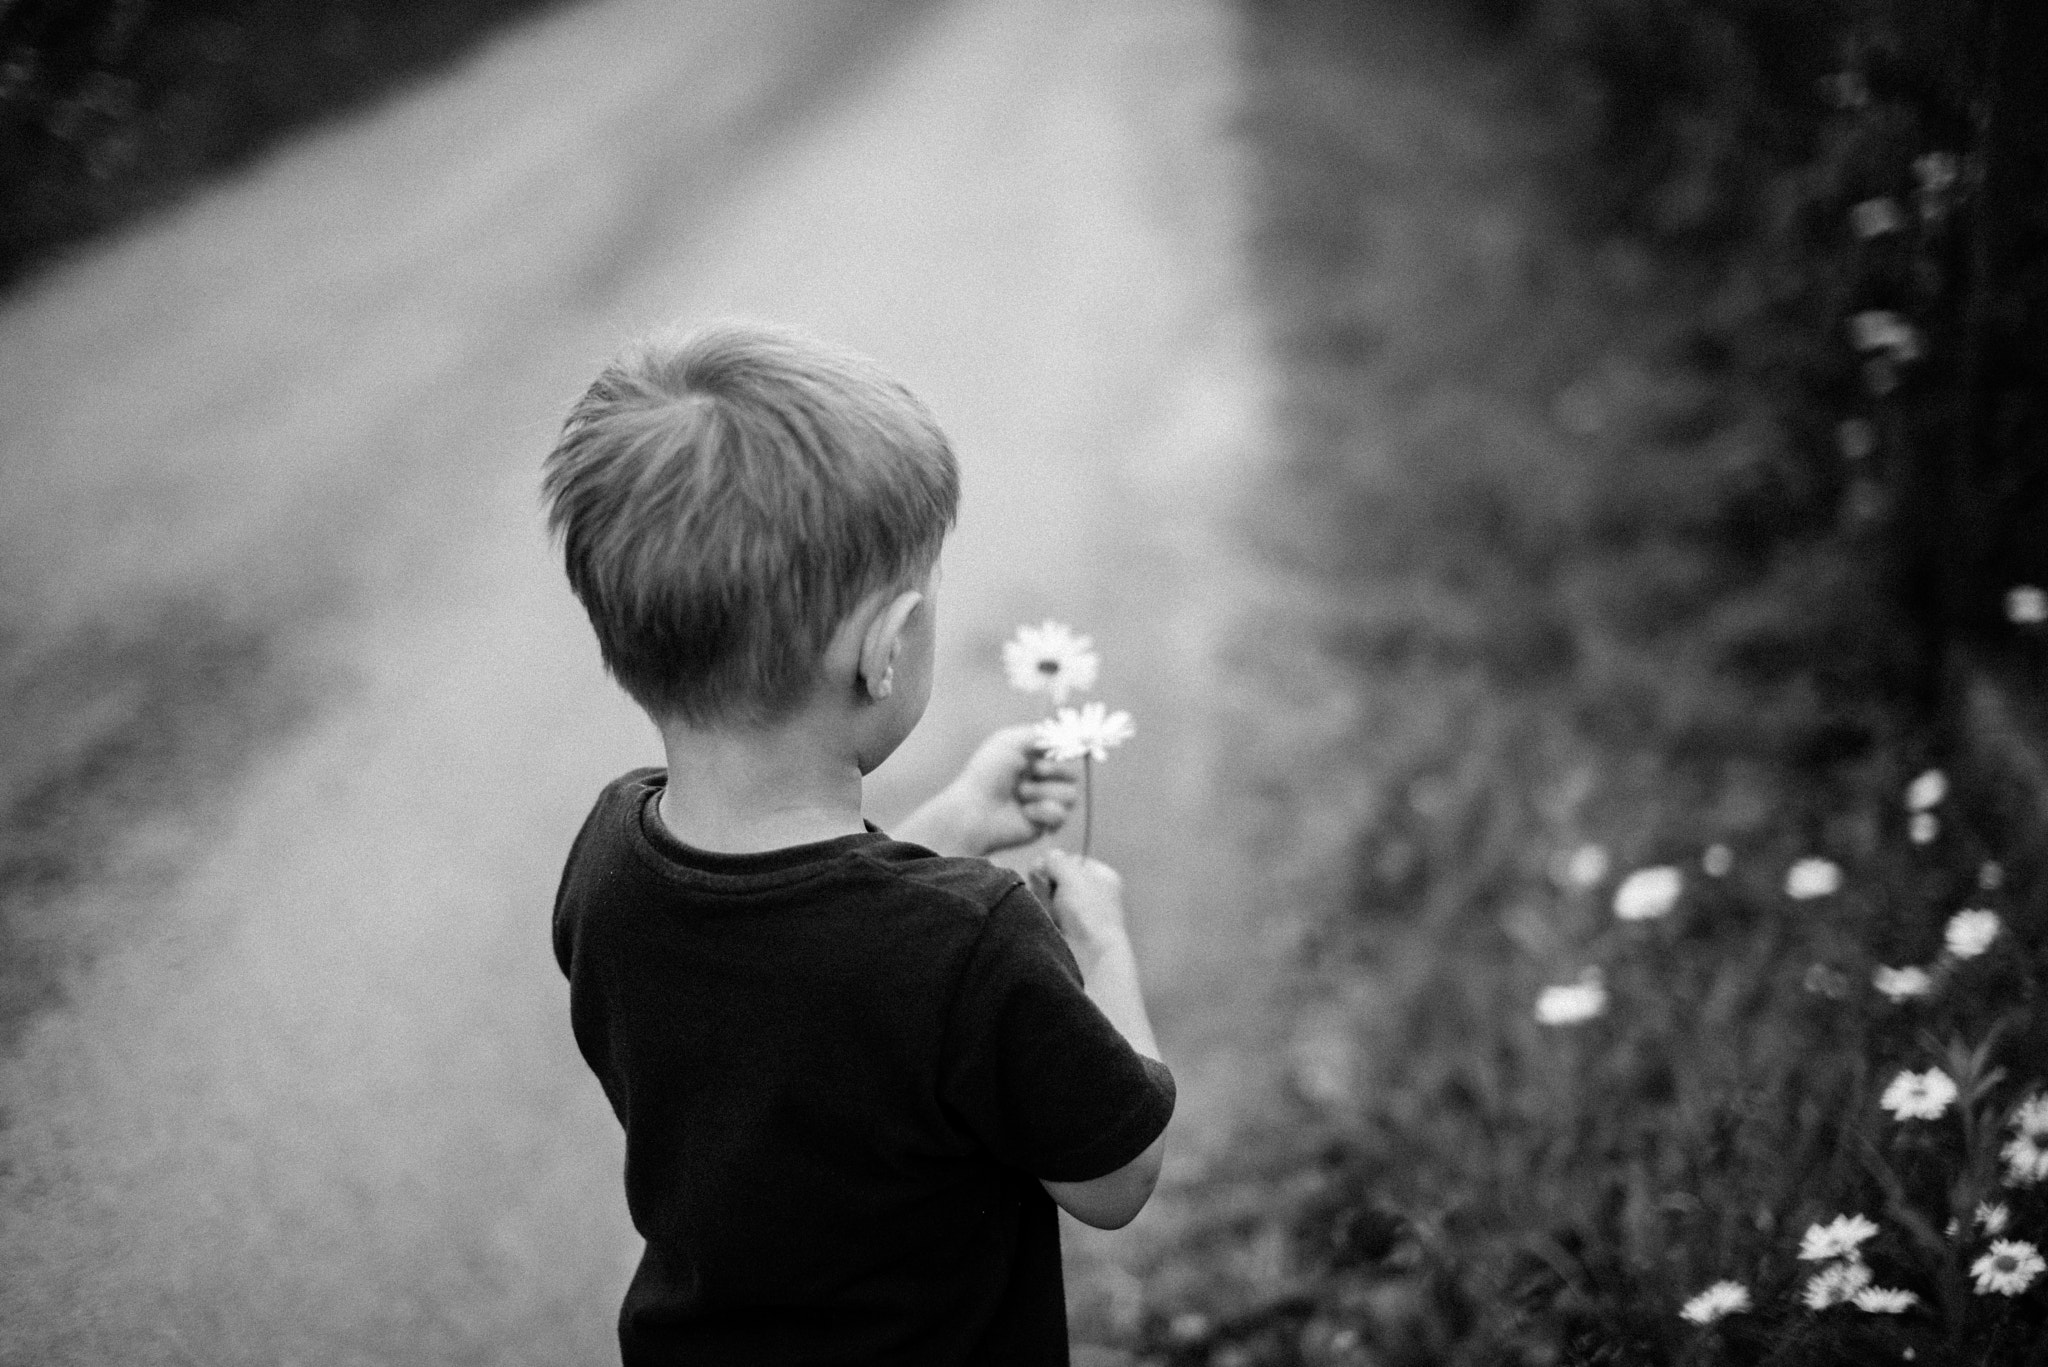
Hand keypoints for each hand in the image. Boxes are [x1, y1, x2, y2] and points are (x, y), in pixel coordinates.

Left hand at [896, 725, 1080, 857]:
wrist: (975, 811)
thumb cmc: (987, 774)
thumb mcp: (1009, 740)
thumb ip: (1038, 733)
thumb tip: (1062, 736)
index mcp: (1032, 758)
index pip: (1064, 752)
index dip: (1063, 752)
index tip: (1053, 752)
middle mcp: (1040, 779)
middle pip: (1073, 773)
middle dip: (1054, 770)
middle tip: (1035, 771)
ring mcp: (1044, 801)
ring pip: (1071, 794)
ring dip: (1044, 792)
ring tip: (1021, 796)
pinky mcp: (1045, 823)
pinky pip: (1062, 815)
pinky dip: (1044, 812)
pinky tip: (1025, 813)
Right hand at [1029, 849, 1127, 955]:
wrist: (1091, 956)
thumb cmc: (1087, 910)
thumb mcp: (1072, 874)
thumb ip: (1055, 860)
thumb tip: (1042, 862)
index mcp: (1101, 876)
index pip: (1070, 860)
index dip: (1055, 864)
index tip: (1045, 870)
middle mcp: (1092, 893)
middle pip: (1056, 879)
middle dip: (1046, 884)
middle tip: (1048, 893)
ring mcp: (1079, 913)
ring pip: (1048, 897)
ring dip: (1043, 901)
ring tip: (1049, 911)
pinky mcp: (1066, 930)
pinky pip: (1046, 914)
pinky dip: (1044, 916)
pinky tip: (1046, 920)